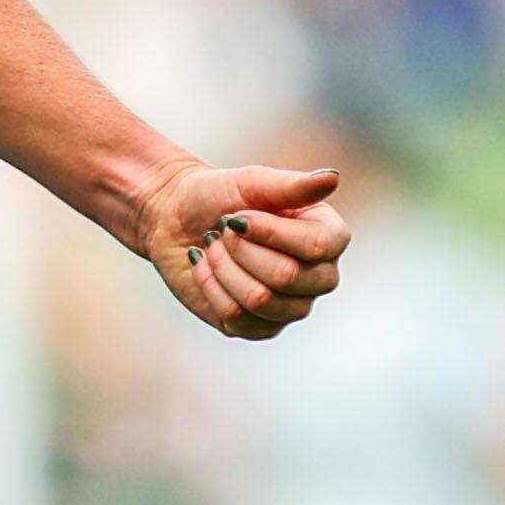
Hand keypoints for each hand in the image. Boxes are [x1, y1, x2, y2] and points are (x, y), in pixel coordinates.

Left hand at [133, 160, 349, 339]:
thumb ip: (292, 185)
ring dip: (222, 267)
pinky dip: (210, 286)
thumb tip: (331, 177)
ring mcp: (291, 306)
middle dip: (240, 249)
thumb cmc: (217, 194)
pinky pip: (236, 317)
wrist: (173, 216)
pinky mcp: (257, 327)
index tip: (238, 216)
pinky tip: (205, 267)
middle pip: (287, 277)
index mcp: (328, 237)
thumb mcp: (251, 182)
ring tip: (214, 247)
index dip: (270, 232)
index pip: (318, 246)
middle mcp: (319, 277)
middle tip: (223, 230)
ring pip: (259, 300)